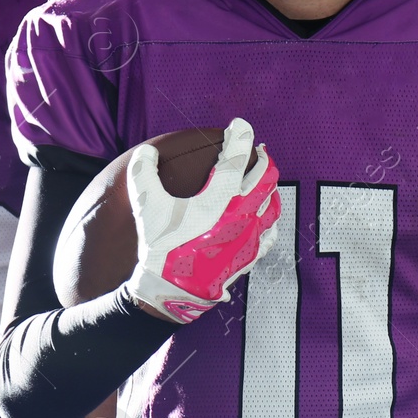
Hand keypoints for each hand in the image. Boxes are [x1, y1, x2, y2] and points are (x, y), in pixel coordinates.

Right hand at [125, 117, 280, 322]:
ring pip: (274, 204)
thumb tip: (147, 152)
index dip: (240, 137)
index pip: (237, 158)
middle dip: (264, 160)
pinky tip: (266, 216)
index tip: (240, 126)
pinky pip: (271, 232)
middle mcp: (242, 215)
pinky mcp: (251, 255)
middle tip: (259, 151)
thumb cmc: (160, 248)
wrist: (172, 290)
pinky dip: (270, 217)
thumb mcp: (146, 207)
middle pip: (266, 178)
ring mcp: (250, 237)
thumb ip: (144, 173)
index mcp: (219, 199)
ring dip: (271, 187)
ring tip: (266, 179)